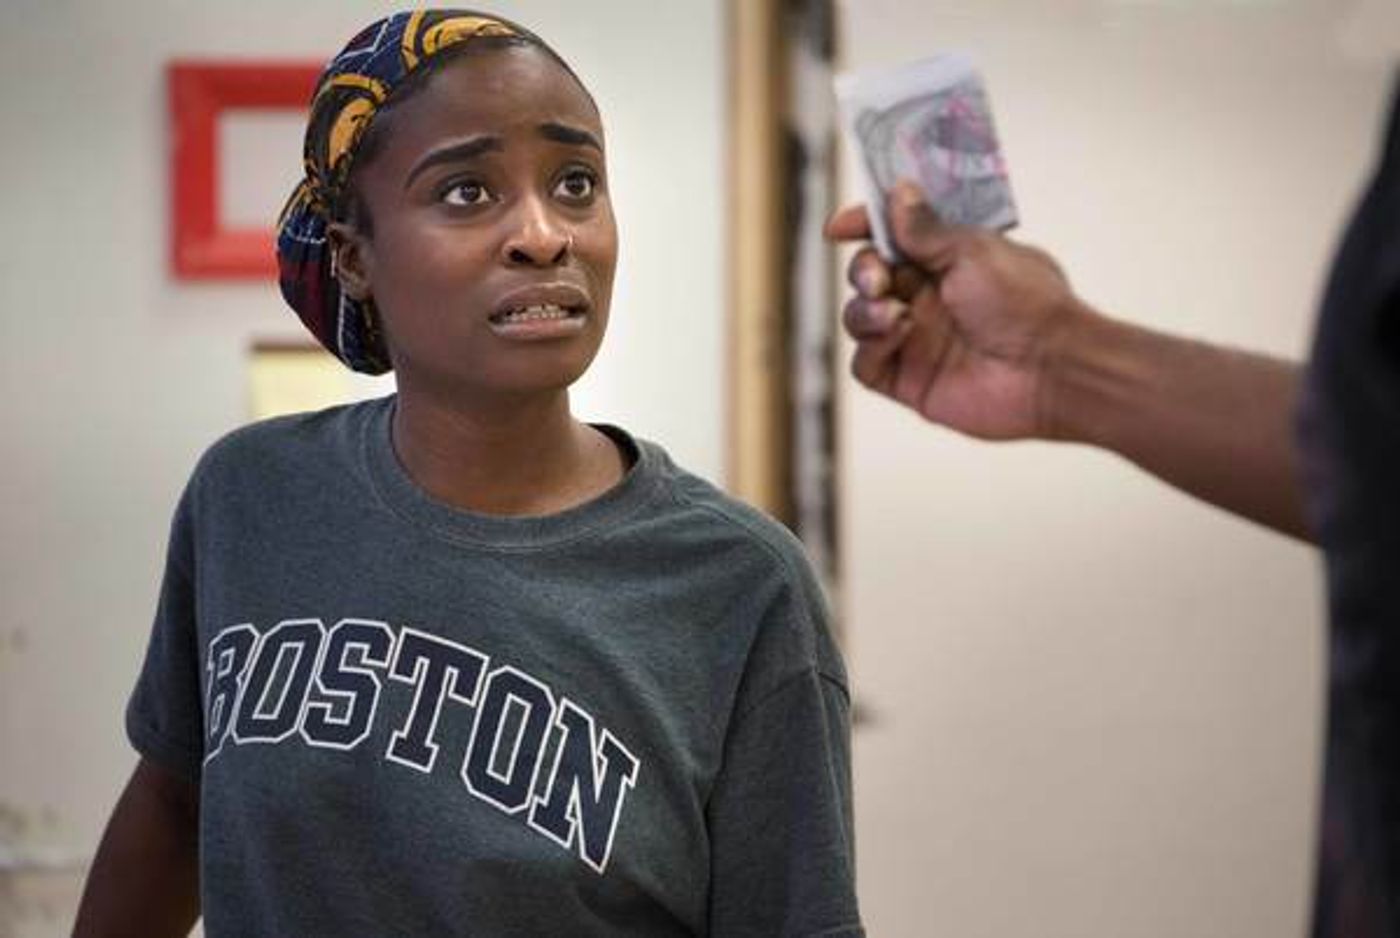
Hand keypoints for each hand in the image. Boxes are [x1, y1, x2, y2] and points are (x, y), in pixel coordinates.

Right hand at [825, 181, 1085, 440]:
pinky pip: (865, 364)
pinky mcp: (910, 380)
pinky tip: (897, 336)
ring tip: (893, 313)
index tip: (839, 227)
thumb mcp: (972, 250)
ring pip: (859, 318)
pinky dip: (871, 347)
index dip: (864, 227)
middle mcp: (930, 299)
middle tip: (878, 276)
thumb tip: (899, 193)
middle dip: (863, 270)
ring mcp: (917, 340)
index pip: (893, 237)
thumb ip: (925, 228)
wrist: (1049, 369)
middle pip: (868, 275)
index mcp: (948, 261)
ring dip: (864, 310)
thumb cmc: (1026, 304)